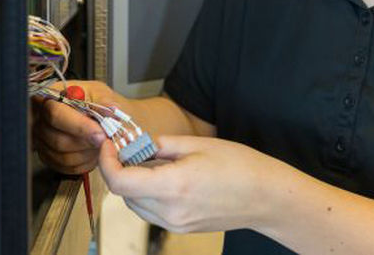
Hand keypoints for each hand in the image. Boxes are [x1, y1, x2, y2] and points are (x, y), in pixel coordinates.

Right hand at [32, 79, 125, 174]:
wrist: (100, 115)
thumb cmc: (96, 101)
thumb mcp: (102, 93)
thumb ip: (104, 102)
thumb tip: (110, 109)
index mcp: (51, 96)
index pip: (56, 114)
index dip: (79, 126)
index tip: (100, 133)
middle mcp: (41, 118)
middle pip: (57, 139)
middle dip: (86, 142)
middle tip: (106, 140)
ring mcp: (42, 139)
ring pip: (62, 156)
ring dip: (87, 153)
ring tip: (101, 145)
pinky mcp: (49, 156)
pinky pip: (65, 167)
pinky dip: (84, 162)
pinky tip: (94, 152)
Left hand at [99, 135, 277, 233]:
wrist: (266, 196)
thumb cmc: (239, 166)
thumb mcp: (197, 144)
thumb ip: (160, 145)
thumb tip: (136, 145)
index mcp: (173, 186)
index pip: (120, 182)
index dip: (107, 161)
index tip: (109, 145)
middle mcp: (171, 211)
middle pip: (124, 194)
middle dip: (120, 168)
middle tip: (131, 147)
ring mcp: (176, 224)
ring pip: (135, 204)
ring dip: (133, 183)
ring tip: (152, 162)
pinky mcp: (181, 228)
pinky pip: (151, 212)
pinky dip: (147, 194)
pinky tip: (163, 178)